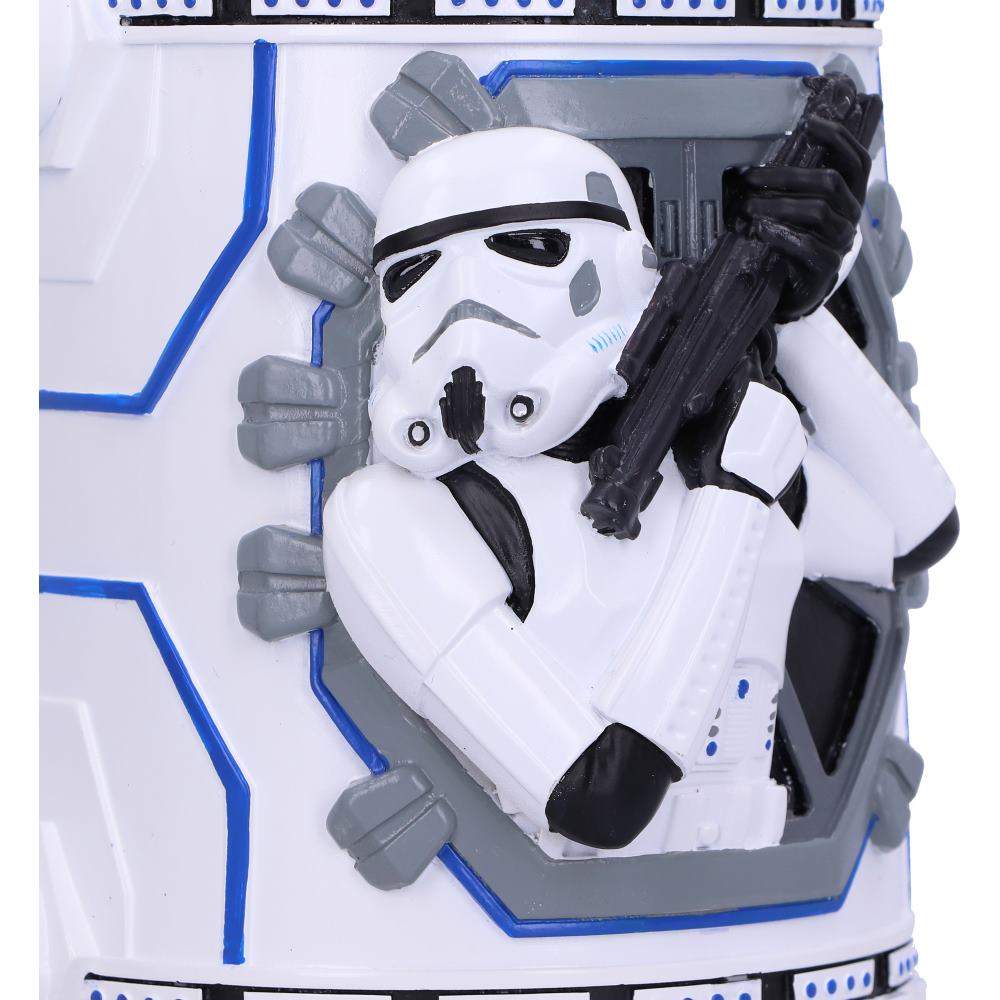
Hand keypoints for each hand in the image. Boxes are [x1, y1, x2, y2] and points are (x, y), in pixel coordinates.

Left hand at [733, 115, 872, 322]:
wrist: (791, 293)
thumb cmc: (792, 245)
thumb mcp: (797, 212)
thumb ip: (796, 186)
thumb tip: (773, 150)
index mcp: (849, 198)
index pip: (857, 161)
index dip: (838, 138)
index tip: (809, 122)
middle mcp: (851, 217)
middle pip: (829, 182)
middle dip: (785, 176)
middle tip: (749, 179)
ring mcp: (841, 243)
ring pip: (817, 211)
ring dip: (777, 205)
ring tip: (746, 207)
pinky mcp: (827, 268)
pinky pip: (808, 246)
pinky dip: (781, 235)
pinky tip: (760, 231)